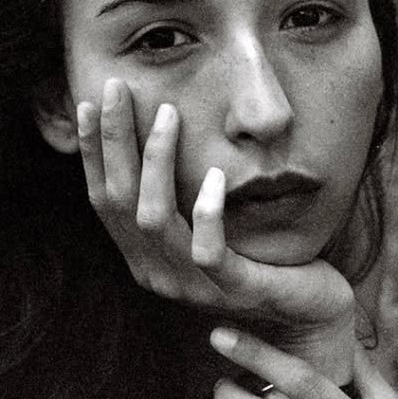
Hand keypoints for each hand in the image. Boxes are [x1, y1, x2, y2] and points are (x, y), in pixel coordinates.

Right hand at [76, 78, 353, 334]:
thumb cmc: (256, 258)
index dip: (93, 152)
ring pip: (154, 219)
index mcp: (146, 256)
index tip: (90, 104)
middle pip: (119, 200)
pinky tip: (218, 174)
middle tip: (117, 89)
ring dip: (156, 161)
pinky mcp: (235, 290)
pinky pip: (208, 250)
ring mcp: (193, 286)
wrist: (307, 310)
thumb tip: (154, 142)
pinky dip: (207, 211)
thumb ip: (176, 201)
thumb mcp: (204, 228)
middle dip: (113, 140)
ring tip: (168, 113)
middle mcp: (157, 273)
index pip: (106, 199)